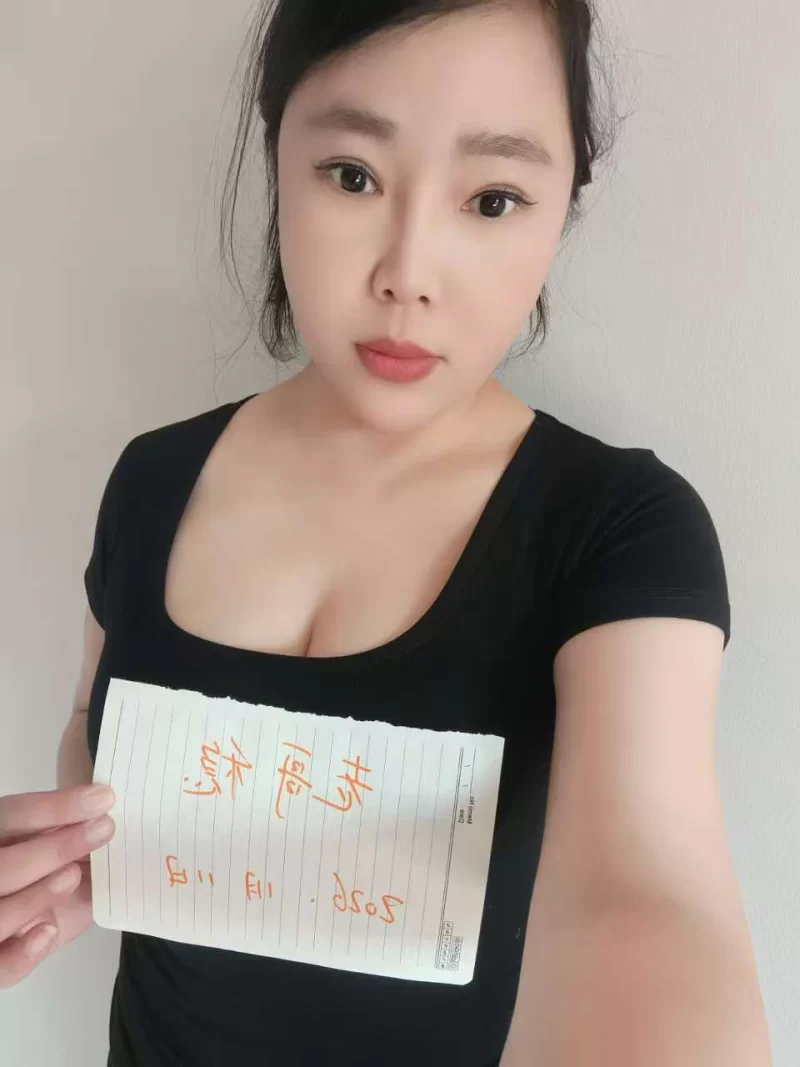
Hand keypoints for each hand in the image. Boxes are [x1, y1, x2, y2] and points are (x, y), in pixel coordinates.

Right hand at [0, 784, 114, 987]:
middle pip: (5, 866)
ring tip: (73, 877)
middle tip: (104, 830)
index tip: (103, 798)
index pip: (15, 815)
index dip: (56, 807)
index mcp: (0, 838)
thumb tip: (112, 816)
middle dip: (54, 848)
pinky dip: (21, 954)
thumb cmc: (48, 874)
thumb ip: (74, 833)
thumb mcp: (59, 848)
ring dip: (37, 896)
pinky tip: (48, 932)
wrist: (31, 921)